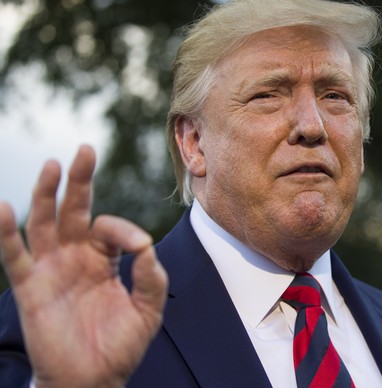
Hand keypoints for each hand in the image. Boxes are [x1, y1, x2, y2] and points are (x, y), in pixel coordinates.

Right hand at [0, 145, 167, 387]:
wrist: (93, 380)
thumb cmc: (120, 345)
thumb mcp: (148, 309)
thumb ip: (152, 276)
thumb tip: (146, 244)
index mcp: (104, 259)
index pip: (110, 228)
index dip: (124, 229)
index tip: (138, 245)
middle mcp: (76, 257)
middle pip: (75, 210)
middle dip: (80, 180)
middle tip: (86, 150)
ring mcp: (51, 269)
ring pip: (45, 223)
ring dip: (47, 194)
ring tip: (53, 165)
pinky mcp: (31, 287)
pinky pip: (15, 256)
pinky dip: (6, 233)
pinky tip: (3, 208)